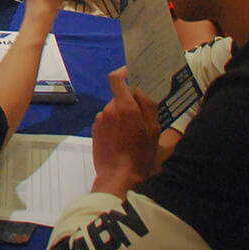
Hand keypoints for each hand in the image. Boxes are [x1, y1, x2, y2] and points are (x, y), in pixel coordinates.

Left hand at [92, 67, 160, 195]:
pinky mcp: (94, 131)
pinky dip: (115, 125)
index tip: (131, 72)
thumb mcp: (154, 130)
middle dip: (129, 102)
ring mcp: (99, 120)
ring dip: (122, 116)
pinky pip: (107, 121)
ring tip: (133, 134)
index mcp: (124, 106)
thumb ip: (147, 106)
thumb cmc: (140, 154)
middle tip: (142, 117)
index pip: (116, 78)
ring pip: (113, 110)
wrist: (118, 177)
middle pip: (119, 97)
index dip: (123, 72)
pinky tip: (123, 140)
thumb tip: (139, 91)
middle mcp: (108, 109)